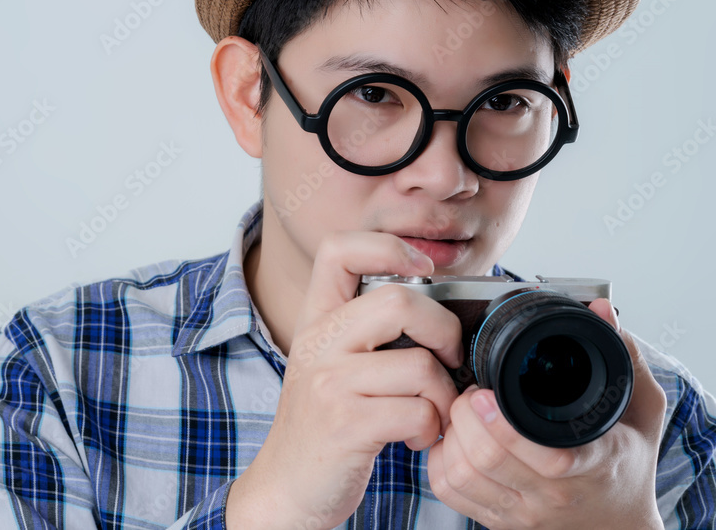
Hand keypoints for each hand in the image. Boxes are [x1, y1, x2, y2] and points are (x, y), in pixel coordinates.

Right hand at [226, 231, 462, 528]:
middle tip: (447, 359)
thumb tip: (438, 306)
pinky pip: (418, 411)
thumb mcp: (331, 363)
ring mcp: (329, 382)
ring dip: (444, 397)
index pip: (339, 249)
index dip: (388, 246)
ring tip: (430, 413)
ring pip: (420, 364)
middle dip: (444, 331)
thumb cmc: (323, 424)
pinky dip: (431, 429)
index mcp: (316, 318)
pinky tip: (415, 438)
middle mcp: (317, 341)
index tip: (422, 270)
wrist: (287, 488)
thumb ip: (367, 330)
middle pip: (400, 300)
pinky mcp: (346, 423)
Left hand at [427, 298, 666, 528]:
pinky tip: (454, 440)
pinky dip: (440, 462)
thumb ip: (625, 358)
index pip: (548, 458)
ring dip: (451, 436)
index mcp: (593, 465)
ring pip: (462, 478)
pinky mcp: (498, 522)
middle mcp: (553, 495)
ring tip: (463, 411)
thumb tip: (602, 309)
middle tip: (472, 393)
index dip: (504, 427)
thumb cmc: (626, 464)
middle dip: (466, 416)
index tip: (483, 394)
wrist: (619, 527)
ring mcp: (522, 513)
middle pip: (488, 461)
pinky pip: (451, 493)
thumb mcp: (641, 411)